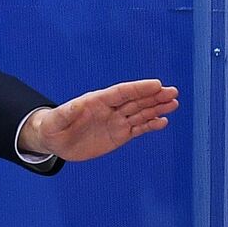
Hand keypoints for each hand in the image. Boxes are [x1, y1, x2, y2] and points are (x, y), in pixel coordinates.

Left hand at [17, 79, 178, 162]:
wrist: (55, 142)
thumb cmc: (53, 127)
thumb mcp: (55, 120)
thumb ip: (66, 113)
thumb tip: (76, 105)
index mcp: (97, 101)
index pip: (121, 92)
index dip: (138, 88)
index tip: (156, 84)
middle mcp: (110, 109)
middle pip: (135, 100)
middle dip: (154, 96)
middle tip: (173, 92)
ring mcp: (116, 121)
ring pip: (140, 113)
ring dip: (157, 109)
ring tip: (173, 104)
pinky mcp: (119, 135)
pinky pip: (137, 128)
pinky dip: (150, 125)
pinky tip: (162, 122)